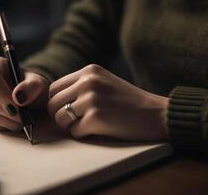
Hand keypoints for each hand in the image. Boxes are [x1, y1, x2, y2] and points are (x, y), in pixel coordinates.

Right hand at [0, 56, 48, 130]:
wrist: (33, 102)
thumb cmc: (34, 88)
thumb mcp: (39, 84)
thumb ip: (32, 86)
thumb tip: (18, 96)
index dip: (2, 92)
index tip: (19, 105)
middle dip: (5, 110)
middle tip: (23, 118)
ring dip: (6, 120)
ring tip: (22, 121)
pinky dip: (3, 125)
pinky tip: (15, 123)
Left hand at [48, 64, 168, 140]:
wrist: (157, 114)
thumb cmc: (129, 103)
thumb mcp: (104, 83)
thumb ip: (80, 86)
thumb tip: (51, 102)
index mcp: (89, 71)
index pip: (53, 88)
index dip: (57, 103)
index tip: (69, 112)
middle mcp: (88, 81)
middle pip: (52, 104)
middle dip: (61, 117)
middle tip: (77, 122)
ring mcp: (92, 99)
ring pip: (60, 119)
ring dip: (71, 127)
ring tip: (90, 125)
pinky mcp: (96, 118)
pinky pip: (74, 132)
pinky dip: (84, 135)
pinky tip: (101, 130)